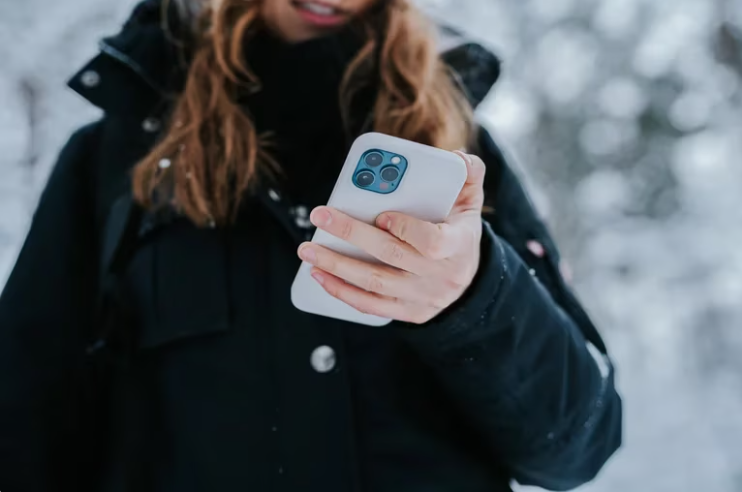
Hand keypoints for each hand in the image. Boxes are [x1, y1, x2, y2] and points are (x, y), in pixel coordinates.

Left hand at [297, 151, 485, 324]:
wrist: (468, 280)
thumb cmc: (460, 232)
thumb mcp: (471, 202)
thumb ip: (468, 174)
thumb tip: (456, 156)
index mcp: (459, 245)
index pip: (433, 242)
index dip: (405, 229)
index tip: (381, 215)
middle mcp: (442, 276)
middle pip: (392, 256)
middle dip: (352, 234)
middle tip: (320, 216)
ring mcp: (424, 298)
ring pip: (375, 283)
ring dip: (337, 266)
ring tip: (308, 249)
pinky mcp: (408, 313)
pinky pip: (371, 305)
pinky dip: (342, 291)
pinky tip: (320, 274)